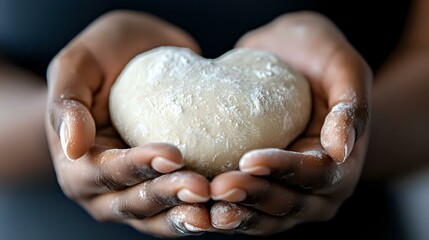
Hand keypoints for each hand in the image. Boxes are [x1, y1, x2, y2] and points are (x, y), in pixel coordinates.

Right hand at [46, 10, 211, 236]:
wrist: (134, 57)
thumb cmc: (103, 57)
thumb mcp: (76, 66)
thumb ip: (67, 103)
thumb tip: (72, 147)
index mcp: (77, 163)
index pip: (104, 172)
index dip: (136, 167)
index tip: (172, 153)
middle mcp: (104, 188)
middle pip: (133, 202)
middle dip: (167, 196)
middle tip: (200, 188)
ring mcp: (136, 193)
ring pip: (158, 217)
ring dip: (186, 215)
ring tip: (215, 211)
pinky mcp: (165, 190)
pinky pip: (180, 210)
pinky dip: (201, 212)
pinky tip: (226, 209)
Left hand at [210, 11, 371, 234]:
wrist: (291, 56)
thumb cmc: (320, 56)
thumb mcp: (344, 68)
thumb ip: (351, 106)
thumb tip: (340, 150)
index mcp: (343, 163)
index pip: (317, 174)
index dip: (284, 170)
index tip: (249, 160)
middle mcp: (319, 188)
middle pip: (289, 202)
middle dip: (253, 195)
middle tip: (219, 187)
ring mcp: (290, 193)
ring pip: (265, 215)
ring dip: (236, 211)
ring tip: (206, 201)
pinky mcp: (262, 190)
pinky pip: (245, 208)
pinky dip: (226, 210)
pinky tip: (200, 207)